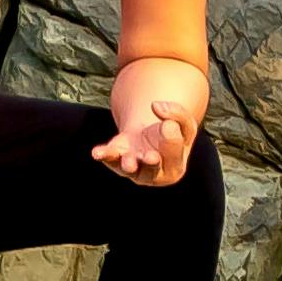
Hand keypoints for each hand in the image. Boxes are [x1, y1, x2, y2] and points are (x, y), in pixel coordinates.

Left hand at [96, 45, 215, 184]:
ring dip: (128, 163)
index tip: (169, 124)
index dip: (171, 137)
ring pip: (129, 167)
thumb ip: (177, 113)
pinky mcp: (116, 157)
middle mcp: (153, 174)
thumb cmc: (172, 133)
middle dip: (152, 162)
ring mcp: (133, 168)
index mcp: (175, 168)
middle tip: (152, 156)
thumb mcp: (184, 123)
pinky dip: (104, 154)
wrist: (151, 137)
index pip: (174, 152)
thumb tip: (156, 106)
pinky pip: (110, 157)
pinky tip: (97, 152)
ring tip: (129, 162)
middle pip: (153, 168)